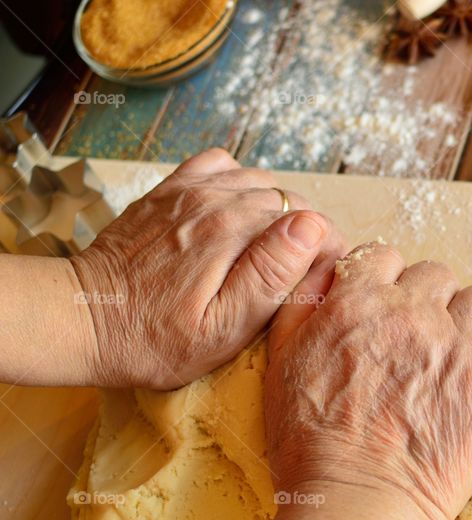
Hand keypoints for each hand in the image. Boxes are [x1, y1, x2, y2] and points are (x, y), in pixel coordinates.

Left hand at [69, 148, 344, 388]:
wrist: (84, 319)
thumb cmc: (155, 339)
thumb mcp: (222, 329)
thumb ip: (270, 276)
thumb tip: (310, 227)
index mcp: (230, 232)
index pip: (310, 222)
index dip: (326, 250)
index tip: (322, 278)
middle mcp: (212, 199)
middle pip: (288, 201)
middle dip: (306, 234)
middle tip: (299, 273)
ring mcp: (188, 189)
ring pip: (260, 182)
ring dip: (277, 212)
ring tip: (271, 250)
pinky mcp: (170, 190)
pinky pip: (222, 166)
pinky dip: (240, 185)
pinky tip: (237, 217)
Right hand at [264, 242, 471, 519]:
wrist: (360, 506)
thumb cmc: (313, 447)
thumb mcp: (281, 364)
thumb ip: (302, 305)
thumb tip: (329, 270)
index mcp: (356, 302)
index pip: (383, 257)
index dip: (385, 285)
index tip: (387, 314)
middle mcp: (411, 313)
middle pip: (434, 276)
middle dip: (426, 304)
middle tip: (418, 347)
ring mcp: (459, 343)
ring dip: (468, 322)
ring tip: (454, 362)